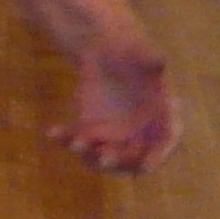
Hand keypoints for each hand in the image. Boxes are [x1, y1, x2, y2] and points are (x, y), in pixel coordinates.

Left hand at [51, 43, 180, 173]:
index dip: (157, 156)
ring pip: (101, 154)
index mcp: (163, 117)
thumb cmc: (131, 52)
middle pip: (131, 157)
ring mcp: (114, 135)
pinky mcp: (90, 129)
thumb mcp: (141, 52)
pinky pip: (78, 139)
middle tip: (104, 159)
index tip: (146, 167)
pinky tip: (53, 131)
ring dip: (88, 154)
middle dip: (118, 160)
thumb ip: (150, 59)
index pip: (166, 143)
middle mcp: (140, 133)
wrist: (107, 52)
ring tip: (76, 143)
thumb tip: (159, 61)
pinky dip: (66, 137)